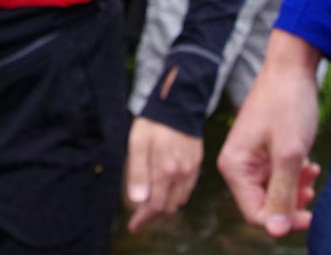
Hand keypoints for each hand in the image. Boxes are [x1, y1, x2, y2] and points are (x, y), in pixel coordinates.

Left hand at [124, 117, 203, 232]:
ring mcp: (191, 170)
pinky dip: (176, 195)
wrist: (179, 104)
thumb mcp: (137, 143)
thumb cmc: (154, 122)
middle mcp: (181, 174)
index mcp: (165, 171)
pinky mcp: (197, 164)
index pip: (155, 206)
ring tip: (150, 201)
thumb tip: (137, 200)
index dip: (143, 219)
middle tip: (139, 213)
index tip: (133, 226)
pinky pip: (187, 189)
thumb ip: (137, 172)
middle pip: (168, 207)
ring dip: (165, 204)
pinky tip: (166, 188)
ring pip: (179, 200)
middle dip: (153, 213)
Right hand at [217, 30, 321, 236]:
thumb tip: (276, 231)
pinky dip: (295, 175)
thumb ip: (283, 193)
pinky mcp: (263, 151)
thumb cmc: (287, 105)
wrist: (291, 69)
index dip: (283, 220)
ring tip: (311, 172)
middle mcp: (238, 165)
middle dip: (291, 202)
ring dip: (295, 188)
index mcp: (235, 167)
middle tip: (312, 189)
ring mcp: (250, 158)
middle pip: (264, 204)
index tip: (310, 215)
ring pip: (273, 191)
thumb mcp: (289, 154)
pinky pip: (277, 176)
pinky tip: (310, 164)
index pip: (256, 213)